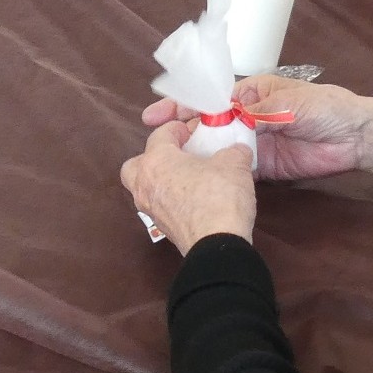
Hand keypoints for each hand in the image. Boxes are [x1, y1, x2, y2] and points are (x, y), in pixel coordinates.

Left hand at [121, 120, 257, 251]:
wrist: (217, 244)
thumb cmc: (219, 196)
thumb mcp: (234, 164)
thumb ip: (233, 151)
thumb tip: (237, 150)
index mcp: (156, 161)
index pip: (160, 134)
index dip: (177, 129)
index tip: (191, 131)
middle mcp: (145, 184)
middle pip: (135, 165)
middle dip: (152, 158)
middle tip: (176, 157)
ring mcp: (150, 209)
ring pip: (144, 188)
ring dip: (160, 180)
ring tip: (186, 178)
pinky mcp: (161, 228)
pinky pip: (159, 206)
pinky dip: (170, 200)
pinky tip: (192, 199)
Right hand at [141, 78, 372, 181]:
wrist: (356, 137)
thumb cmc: (326, 107)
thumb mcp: (289, 102)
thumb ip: (258, 110)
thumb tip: (228, 114)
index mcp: (250, 94)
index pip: (209, 98)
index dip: (182, 105)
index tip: (157, 114)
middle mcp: (245, 118)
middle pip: (205, 124)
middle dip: (178, 130)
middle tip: (153, 141)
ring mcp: (251, 144)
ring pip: (214, 148)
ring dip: (192, 153)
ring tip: (166, 163)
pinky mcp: (260, 167)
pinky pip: (231, 169)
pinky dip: (213, 172)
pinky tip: (194, 179)